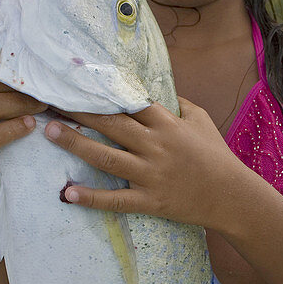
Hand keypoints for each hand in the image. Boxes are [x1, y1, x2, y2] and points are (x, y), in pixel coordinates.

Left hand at [43, 97, 243, 227]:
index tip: (78, 83)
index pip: (128, 102)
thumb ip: (177, 104)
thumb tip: (154, 90)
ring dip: (75, 144)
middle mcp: (155, 146)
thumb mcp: (201, 120)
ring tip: (49, 131)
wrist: (233, 196)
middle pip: (111, 124)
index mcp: (167, 124)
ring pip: (106, 157)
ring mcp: (151, 174)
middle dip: (79, 112)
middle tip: (50, 100)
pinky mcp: (150, 201)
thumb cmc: (217, 156)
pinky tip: (68, 193)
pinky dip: (92, 197)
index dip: (102, 91)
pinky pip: (116, 200)